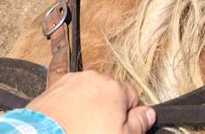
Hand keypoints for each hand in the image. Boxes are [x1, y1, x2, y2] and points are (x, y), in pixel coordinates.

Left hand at [27, 70, 155, 132]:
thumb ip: (139, 124)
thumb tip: (150, 113)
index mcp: (114, 87)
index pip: (132, 96)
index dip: (129, 115)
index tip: (121, 129)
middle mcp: (94, 77)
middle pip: (109, 92)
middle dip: (108, 109)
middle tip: (100, 131)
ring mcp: (72, 80)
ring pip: (88, 92)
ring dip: (88, 106)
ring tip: (80, 129)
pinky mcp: (54, 86)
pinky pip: (69, 94)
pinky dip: (70, 105)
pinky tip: (67, 122)